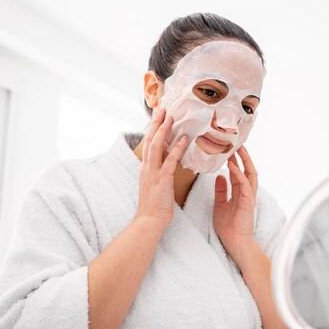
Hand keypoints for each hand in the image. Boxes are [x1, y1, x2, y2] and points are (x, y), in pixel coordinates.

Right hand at [133, 108, 188, 228]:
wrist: (149, 221)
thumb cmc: (155, 205)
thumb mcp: (155, 184)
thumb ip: (159, 171)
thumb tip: (168, 161)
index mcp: (145, 168)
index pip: (148, 143)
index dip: (153, 128)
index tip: (158, 116)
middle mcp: (146, 167)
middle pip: (150, 139)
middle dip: (156, 123)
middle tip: (162, 108)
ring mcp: (153, 173)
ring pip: (156, 146)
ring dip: (164, 130)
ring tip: (171, 117)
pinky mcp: (162, 180)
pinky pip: (170, 161)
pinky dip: (177, 149)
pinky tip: (183, 139)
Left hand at [213, 145, 258, 262]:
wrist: (235, 243)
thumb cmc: (229, 227)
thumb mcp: (220, 205)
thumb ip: (221, 190)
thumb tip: (219, 176)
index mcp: (240, 193)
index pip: (239, 173)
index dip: (235, 161)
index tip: (228, 149)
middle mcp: (246, 193)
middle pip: (247, 170)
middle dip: (243, 157)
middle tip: (236, 144)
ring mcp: (249, 197)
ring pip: (250, 175)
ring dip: (244, 162)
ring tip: (237, 150)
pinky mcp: (248, 203)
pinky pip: (245, 186)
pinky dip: (239, 175)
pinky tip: (232, 167)